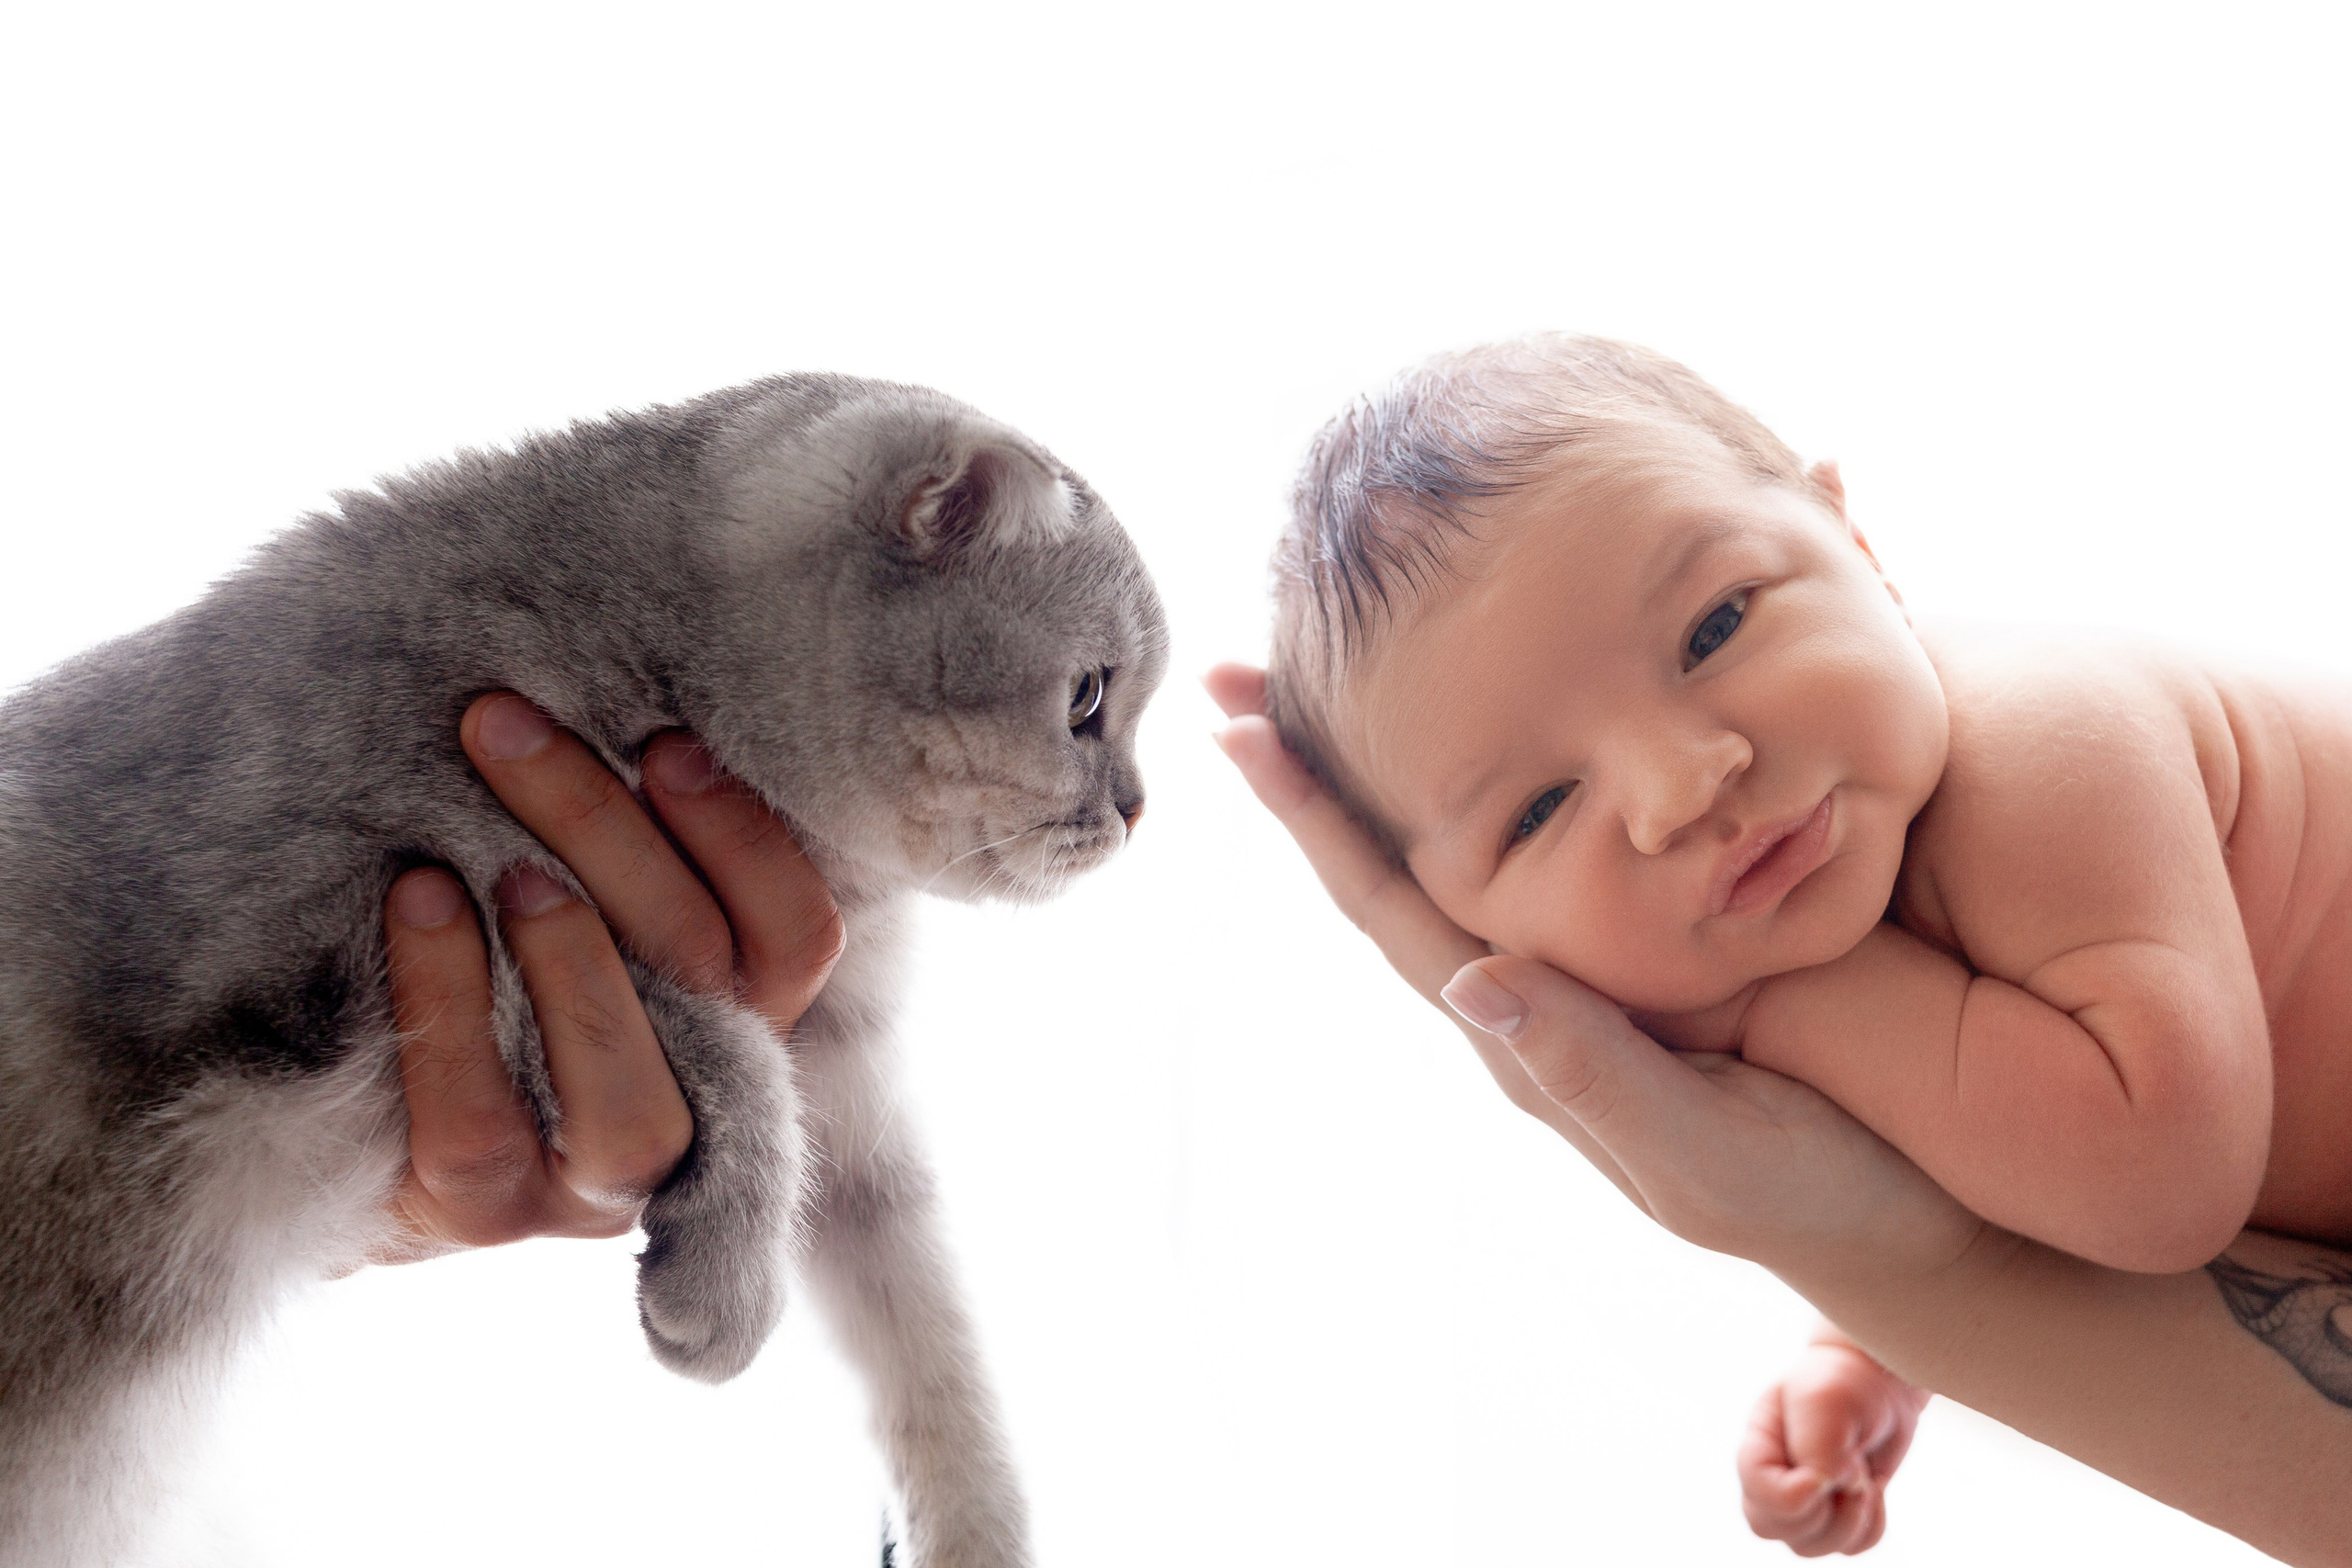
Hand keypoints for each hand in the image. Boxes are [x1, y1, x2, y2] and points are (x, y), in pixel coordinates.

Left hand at [370, 693, 843, 1263]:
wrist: (351, 1113)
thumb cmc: (487, 957)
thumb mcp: (579, 891)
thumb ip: (621, 837)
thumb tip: (616, 705)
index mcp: (744, 1020)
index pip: (798, 938)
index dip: (742, 837)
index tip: (659, 740)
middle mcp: (695, 1109)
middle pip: (700, 981)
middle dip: (607, 834)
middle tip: (507, 727)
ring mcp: (589, 1186)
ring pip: (626, 1101)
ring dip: (571, 961)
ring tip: (496, 854)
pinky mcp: (479, 1213)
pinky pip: (476, 1123)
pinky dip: (448, 1006)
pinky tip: (415, 901)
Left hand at [1205, 663, 1981, 1289]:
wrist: (1912, 1225)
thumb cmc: (1815, 1197)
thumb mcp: (1704, 1153)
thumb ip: (1594, 1075)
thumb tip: (1470, 983)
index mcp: (1531, 1029)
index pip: (1392, 907)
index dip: (1312, 819)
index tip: (1235, 722)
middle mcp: (1539, 987)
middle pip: (1401, 860)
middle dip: (1319, 768)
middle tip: (1241, 666)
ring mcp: (1593, 962)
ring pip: (1473, 840)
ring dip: (1400, 762)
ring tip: (1338, 669)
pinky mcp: (1663, 938)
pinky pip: (1567, 837)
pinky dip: (1531, 767)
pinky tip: (1526, 716)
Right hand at [1739, 1333, 1928, 1556]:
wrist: (1879, 1384)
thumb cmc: (1844, 1384)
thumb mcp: (1827, 1400)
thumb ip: (1818, 1446)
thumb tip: (1825, 1489)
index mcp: (1758, 1445)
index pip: (1756, 1491)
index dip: (1791, 1496)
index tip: (1825, 1475)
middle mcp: (1773, 1478)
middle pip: (1771, 1528)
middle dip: (1819, 1514)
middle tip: (1850, 1474)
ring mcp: (1804, 1502)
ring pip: (1809, 1548)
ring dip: (1849, 1521)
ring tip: (1863, 1479)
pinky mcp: (1837, 1515)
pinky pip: (1849, 1548)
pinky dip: (1870, 1526)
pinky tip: (1873, 1490)